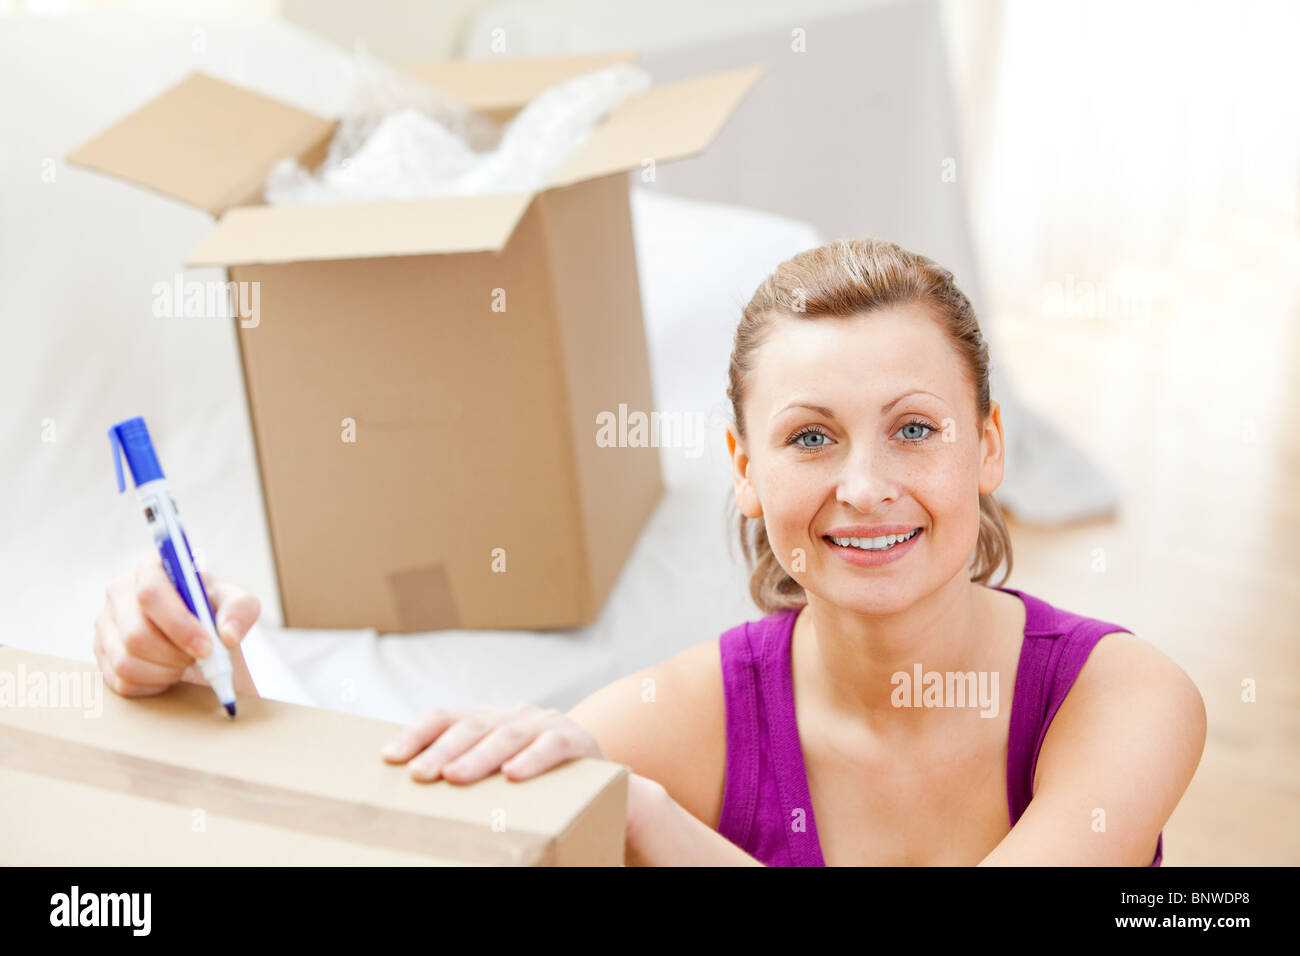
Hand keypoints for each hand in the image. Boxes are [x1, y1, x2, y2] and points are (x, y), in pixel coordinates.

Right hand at [93, 551, 260, 696]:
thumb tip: (227, 635)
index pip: (151, 592)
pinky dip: (154, 684)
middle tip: (201, 658)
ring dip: (166, 671)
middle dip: (176, 654)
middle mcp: (120, 592)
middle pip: (137, 634)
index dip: (179, 624)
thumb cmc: (215, 613)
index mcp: (152, 568)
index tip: (207, 647)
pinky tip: (170, 672)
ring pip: (126, 661)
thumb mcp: (238, 604)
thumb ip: (240, 611)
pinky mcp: (101, 655)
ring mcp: (105, 624)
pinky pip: (122, 682)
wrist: (202, 635)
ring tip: (185, 661)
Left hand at [380, 703, 604, 782]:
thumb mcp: (499, 774)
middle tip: (419, 774)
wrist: (609, 792)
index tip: (389, 757)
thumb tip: (411, 789)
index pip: (445, 717)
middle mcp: (515, 715)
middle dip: (442, 750)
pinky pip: (552, 747)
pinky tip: (513, 775)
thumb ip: (467, 772)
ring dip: (479, 757)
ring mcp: (547, 724)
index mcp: (490, 720)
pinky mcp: (577, 740)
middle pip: (471, 725)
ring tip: (455, 777)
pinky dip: (532, 760)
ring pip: (507, 734)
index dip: (416, 733)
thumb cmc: (541, 788)